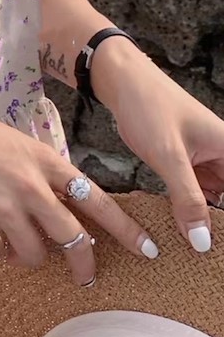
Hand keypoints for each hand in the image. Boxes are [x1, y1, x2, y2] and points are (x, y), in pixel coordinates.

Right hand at [0, 104, 158, 284]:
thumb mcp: (14, 143)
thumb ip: (40, 171)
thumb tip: (60, 207)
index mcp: (43, 160)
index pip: (96, 199)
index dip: (124, 228)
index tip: (146, 248)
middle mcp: (30, 186)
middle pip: (72, 237)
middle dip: (83, 262)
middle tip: (85, 276)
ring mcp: (5, 209)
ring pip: (34, 253)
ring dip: (27, 254)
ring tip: (8, 237)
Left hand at [101, 48, 223, 252]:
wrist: (122, 82)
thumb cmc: (149, 107)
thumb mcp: (169, 156)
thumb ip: (187, 199)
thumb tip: (204, 242)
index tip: (216, 249)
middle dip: (217, 225)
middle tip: (202, 254)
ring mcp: (206, 161)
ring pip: (214, 201)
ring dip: (204, 221)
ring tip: (190, 248)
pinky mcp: (187, 163)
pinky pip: (196, 194)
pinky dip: (189, 210)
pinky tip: (179, 229)